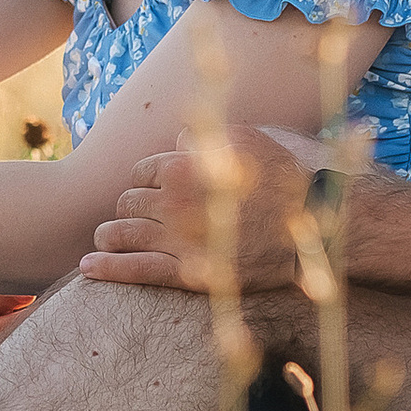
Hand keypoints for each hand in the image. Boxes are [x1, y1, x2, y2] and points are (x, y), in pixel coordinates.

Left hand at [78, 127, 322, 292]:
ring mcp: (180, 239)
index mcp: (185, 165)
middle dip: (128, 207)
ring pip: (124, 233)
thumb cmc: (289, 175)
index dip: (146, 179)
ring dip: (109, 235)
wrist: (322, 224)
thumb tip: (179, 138)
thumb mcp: (247, 137)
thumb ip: (206, 137)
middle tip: (128, 215)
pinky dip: (108, 268)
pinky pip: (138, 271)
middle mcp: (176, 201)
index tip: (150, 188)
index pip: (143, 171)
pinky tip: (88, 267)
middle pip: (129, 202)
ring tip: (105, 238)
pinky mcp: (190, 274)